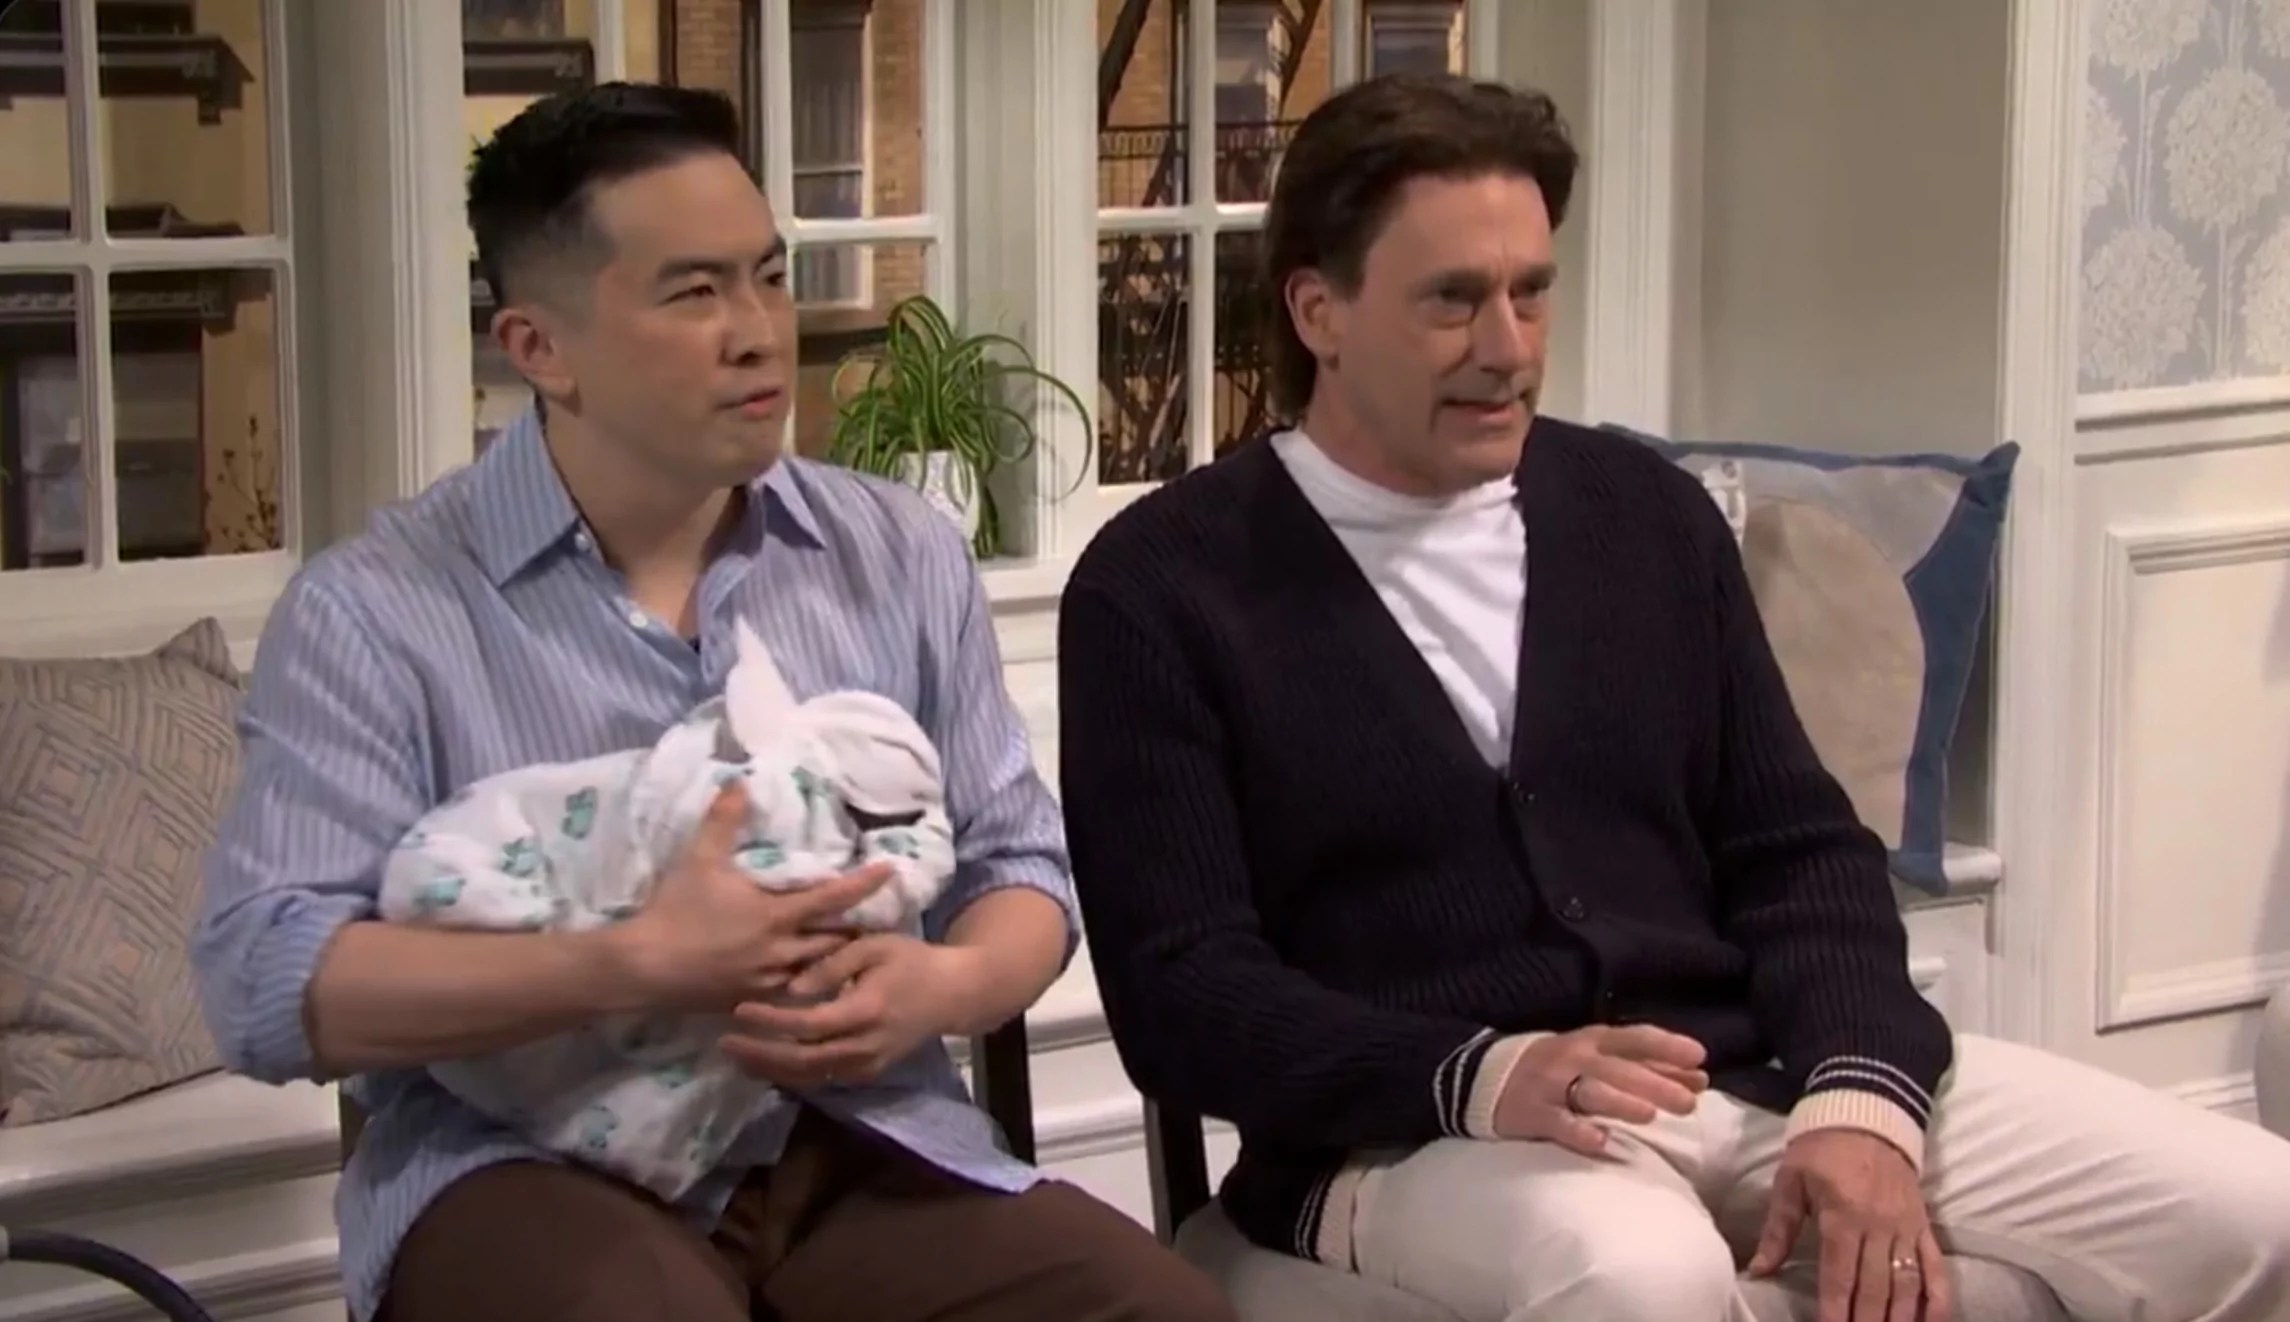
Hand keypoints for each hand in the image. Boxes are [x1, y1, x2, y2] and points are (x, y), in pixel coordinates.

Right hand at [610, 783, 892, 1010]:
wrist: (643, 968)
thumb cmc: (675, 911)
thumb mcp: (699, 858)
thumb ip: (723, 819)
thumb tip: (740, 781)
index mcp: (776, 916)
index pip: (834, 899)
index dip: (865, 883)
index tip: (891, 871)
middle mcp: (782, 951)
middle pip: (836, 940)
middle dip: (856, 929)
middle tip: (874, 916)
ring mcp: (769, 981)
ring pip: (818, 970)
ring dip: (834, 957)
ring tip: (848, 945)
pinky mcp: (753, 1000)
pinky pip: (793, 993)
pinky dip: (807, 982)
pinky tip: (811, 977)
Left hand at [717, 934, 987, 1088]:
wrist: (953, 994)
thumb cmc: (912, 960)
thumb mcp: (875, 946)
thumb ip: (833, 963)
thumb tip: (791, 988)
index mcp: (866, 1011)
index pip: (808, 1025)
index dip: (771, 1021)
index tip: (740, 1009)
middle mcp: (865, 1046)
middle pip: (802, 1061)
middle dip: (760, 1055)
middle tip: (724, 1043)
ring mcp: (868, 1064)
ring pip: (810, 1077)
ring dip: (770, 1070)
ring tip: (737, 1056)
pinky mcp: (868, 1072)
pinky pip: (823, 1079)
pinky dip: (792, 1074)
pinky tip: (767, 1063)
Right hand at [1491, 1024, 1711, 1155]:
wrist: (1485, 1076)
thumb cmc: (1558, 1068)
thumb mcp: (1596, 1056)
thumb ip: (1645, 1066)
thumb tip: (1700, 1078)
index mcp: (1591, 1040)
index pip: (1633, 1038)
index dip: (1666, 1046)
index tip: (1699, 1058)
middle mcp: (1573, 1058)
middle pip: (1617, 1069)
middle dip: (1654, 1083)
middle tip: (1688, 1102)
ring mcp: (1551, 1086)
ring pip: (1589, 1091)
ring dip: (1620, 1101)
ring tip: (1649, 1115)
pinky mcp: (1532, 1113)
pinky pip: (1557, 1123)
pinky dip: (1578, 1132)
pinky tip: (1600, 1142)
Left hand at [1748, 1129, 1950, 1321]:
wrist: (1866, 1114)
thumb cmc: (1820, 1149)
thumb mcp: (1790, 1182)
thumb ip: (1777, 1230)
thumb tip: (1758, 1270)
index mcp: (1843, 1215)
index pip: (1840, 1276)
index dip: (1836, 1311)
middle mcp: (1880, 1226)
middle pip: (1876, 1288)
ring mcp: (1906, 1228)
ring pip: (1907, 1284)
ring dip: (1900, 1318)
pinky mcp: (1924, 1226)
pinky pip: (1936, 1268)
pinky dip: (1939, 1299)